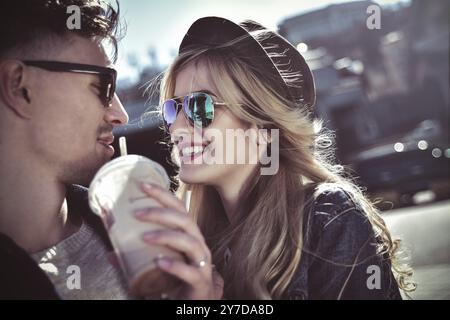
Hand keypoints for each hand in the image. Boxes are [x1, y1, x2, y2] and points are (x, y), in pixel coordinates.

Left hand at [135, 182, 222, 299]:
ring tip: (144, 237)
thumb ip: (135, 259)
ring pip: (190, 242)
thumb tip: (110, 253)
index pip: (178, 208)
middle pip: (185, 220)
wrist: (197, 303)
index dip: (162, 194)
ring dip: (166, 236)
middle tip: (136, 212)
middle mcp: (198, 244)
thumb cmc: (178, 279)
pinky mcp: (201, 281)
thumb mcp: (156, 265)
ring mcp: (202, 262)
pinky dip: (174, 265)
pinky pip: (190, 271)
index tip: (142, 185)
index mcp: (188, 235)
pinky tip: (159, 262)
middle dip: (161, 212)